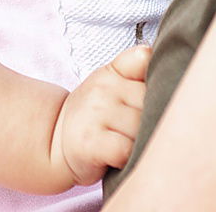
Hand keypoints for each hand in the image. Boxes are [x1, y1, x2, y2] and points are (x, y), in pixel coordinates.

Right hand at [50, 46, 150, 187]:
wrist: (55, 140)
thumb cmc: (95, 113)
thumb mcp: (110, 82)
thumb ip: (135, 66)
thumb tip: (160, 57)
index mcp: (111, 72)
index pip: (145, 60)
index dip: (157, 77)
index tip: (160, 90)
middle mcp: (101, 88)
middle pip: (150, 101)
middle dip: (154, 117)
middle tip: (141, 128)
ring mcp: (95, 114)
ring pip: (140, 128)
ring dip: (142, 142)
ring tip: (131, 145)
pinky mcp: (90, 143)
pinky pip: (125, 150)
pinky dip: (129, 158)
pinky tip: (122, 158)